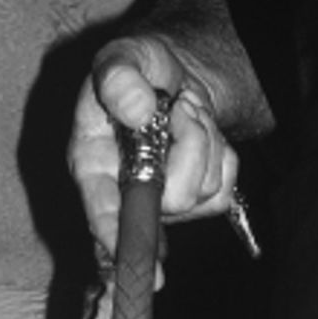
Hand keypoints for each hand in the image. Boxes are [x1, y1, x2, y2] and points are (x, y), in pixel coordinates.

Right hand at [69, 32, 238, 259]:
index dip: (118, 237)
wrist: (170, 72)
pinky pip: (225, 189)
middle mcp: (124, 190)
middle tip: (179, 108)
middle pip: (171, 200)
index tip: (144, 262)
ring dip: (205, 140)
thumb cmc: (136, 66)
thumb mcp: (121, 56)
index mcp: (92, 164)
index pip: (102, 212)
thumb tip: (137, 111)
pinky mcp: (196, 195)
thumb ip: (118, 77)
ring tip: (185, 111)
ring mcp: (162, 198)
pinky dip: (223, 153)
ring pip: (203, 192)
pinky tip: (201, 130)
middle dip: (189, 148)